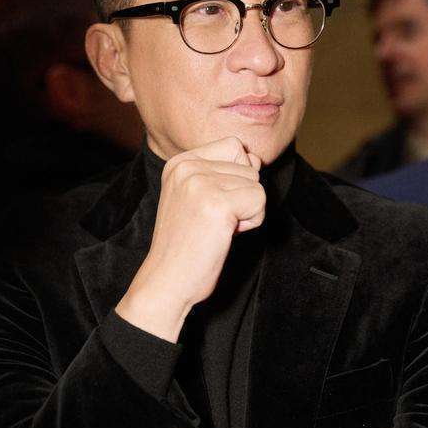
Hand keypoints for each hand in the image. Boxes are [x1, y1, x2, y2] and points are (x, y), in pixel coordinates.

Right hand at [116, 137, 264, 342]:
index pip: (233, 146)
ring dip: (247, 211)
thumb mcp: (200, 197)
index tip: (212, 204)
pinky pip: (260, 201)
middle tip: (214, 221)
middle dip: (242, 197)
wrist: (167, 280)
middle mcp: (187, 166)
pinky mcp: (217, 203)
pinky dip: (252, 222)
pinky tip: (225, 235)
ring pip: (257, 184)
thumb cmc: (187, 244)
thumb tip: (255, 158)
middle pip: (248, 166)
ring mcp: (200, 183)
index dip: (236, 177)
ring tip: (217, 228)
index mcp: (180, 162)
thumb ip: (226, 173)